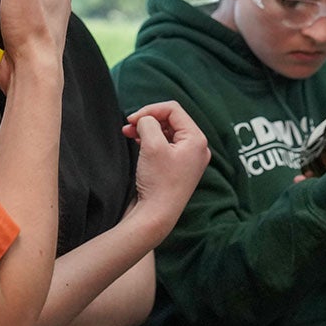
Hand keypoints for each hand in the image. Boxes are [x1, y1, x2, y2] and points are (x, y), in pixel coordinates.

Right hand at [123, 101, 210, 231]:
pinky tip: (137, 142)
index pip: (173, 110)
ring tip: (128, 133)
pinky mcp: (179, 168)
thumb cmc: (158, 182)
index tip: (132, 119)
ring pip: (166, 133)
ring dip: (147, 130)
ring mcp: (189, 159)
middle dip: (148, 120)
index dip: (150, 110)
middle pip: (171, 120)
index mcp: (197, 139)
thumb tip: (145, 120)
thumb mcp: (151, 145)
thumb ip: (148, 123)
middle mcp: (197, 148)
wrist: (156, 216)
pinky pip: (166, 146)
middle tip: (129, 126)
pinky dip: (151, 141)